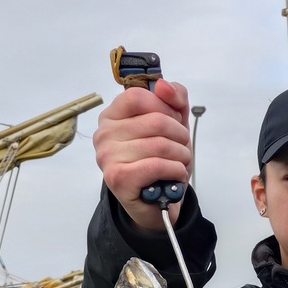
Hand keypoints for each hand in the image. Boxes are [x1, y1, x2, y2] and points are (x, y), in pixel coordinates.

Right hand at [93, 79, 193, 233]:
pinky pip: (156, 166)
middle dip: (180, 136)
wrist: (156, 202)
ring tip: (180, 163)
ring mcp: (108, 157)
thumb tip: (163, 85)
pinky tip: (175, 175)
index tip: (174, 121)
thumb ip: (174, 98)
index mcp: (112, 115)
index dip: (165, 107)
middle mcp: (104, 134)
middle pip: (156, 121)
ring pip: (160, 145)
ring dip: (182, 155)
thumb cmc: (160, 161)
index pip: (139, 96)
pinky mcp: (118, 178)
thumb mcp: (173, 124)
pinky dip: (175, 170)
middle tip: (182, 148)